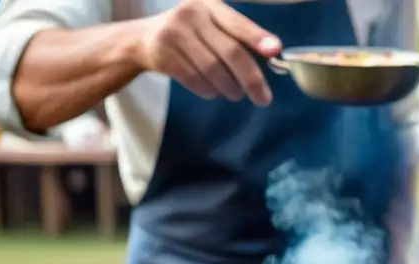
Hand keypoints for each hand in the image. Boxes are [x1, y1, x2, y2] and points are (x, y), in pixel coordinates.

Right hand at [135, 0, 280, 105]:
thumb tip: (273, 55)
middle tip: (263, 99)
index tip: (276, 51)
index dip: (257, 37)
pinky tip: (213, 91)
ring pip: (214, 71)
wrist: (142, 39)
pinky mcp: (162, 54)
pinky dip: (209, 91)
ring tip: (235, 93)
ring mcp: (174, 33)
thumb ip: (238, 38)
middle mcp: (191, 14)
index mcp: (209, 4)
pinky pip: (195, 80)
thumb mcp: (212, 27)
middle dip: (251, 79)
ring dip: (230, 89)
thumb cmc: (191, 35)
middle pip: (230, 52)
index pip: (238, 23)